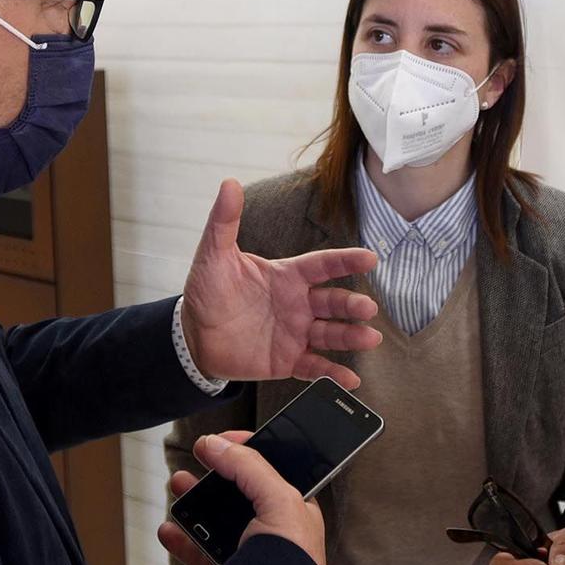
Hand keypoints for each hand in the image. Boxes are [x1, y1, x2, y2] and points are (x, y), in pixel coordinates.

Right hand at [157, 431, 326, 564]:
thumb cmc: (294, 562)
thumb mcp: (279, 499)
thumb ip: (248, 467)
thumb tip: (215, 444)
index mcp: (297, 509)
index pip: (273, 468)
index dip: (248, 449)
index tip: (222, 440)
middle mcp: (276, 531)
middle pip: (239, 493)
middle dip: (215, 474)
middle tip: (196, 459)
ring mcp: (251, 556)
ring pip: (216, 522)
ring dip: (194, 502)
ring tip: (177, 485)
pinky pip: (200, 555)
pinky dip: (182, 541)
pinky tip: (168, 530)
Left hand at [182, 179, 381, 388]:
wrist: (193, 336)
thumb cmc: (207, 292)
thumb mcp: (213, 255)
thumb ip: (224, 222)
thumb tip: (229, 184)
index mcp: (286, 276)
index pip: (322, 265)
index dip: (345, 261)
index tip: (369, 258)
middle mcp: (298, 303)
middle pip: (333, 302)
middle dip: (352, 305)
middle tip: (367, 308)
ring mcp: (296, 332)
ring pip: (330, 334)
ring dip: (351, 337)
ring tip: (370, 339)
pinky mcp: (287, 360)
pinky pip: (315, 367)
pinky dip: (333, 374)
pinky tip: (351, 380)